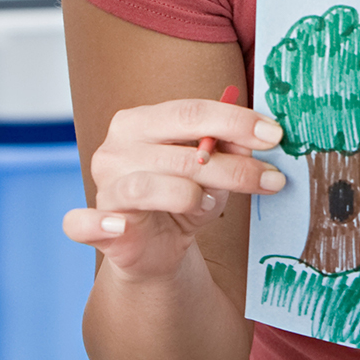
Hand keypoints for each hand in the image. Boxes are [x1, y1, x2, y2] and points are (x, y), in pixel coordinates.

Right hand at [63, 97, 285, 280]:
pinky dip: (100, 224)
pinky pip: (84, 222)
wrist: (157, 247)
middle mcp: (116, 149)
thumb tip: (258, 136)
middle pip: (179, 151)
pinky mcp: (95, 224)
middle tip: (273, 178)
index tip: (275, 134)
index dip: (235, 121)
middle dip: (234, 166)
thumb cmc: (184, 199)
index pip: (190, 112)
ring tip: (213, 205)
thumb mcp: (215, 175)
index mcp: (141, 123)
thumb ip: (231, 153)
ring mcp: (104, 186)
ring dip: (193, 195)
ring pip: (148, 185)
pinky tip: (119, 226)